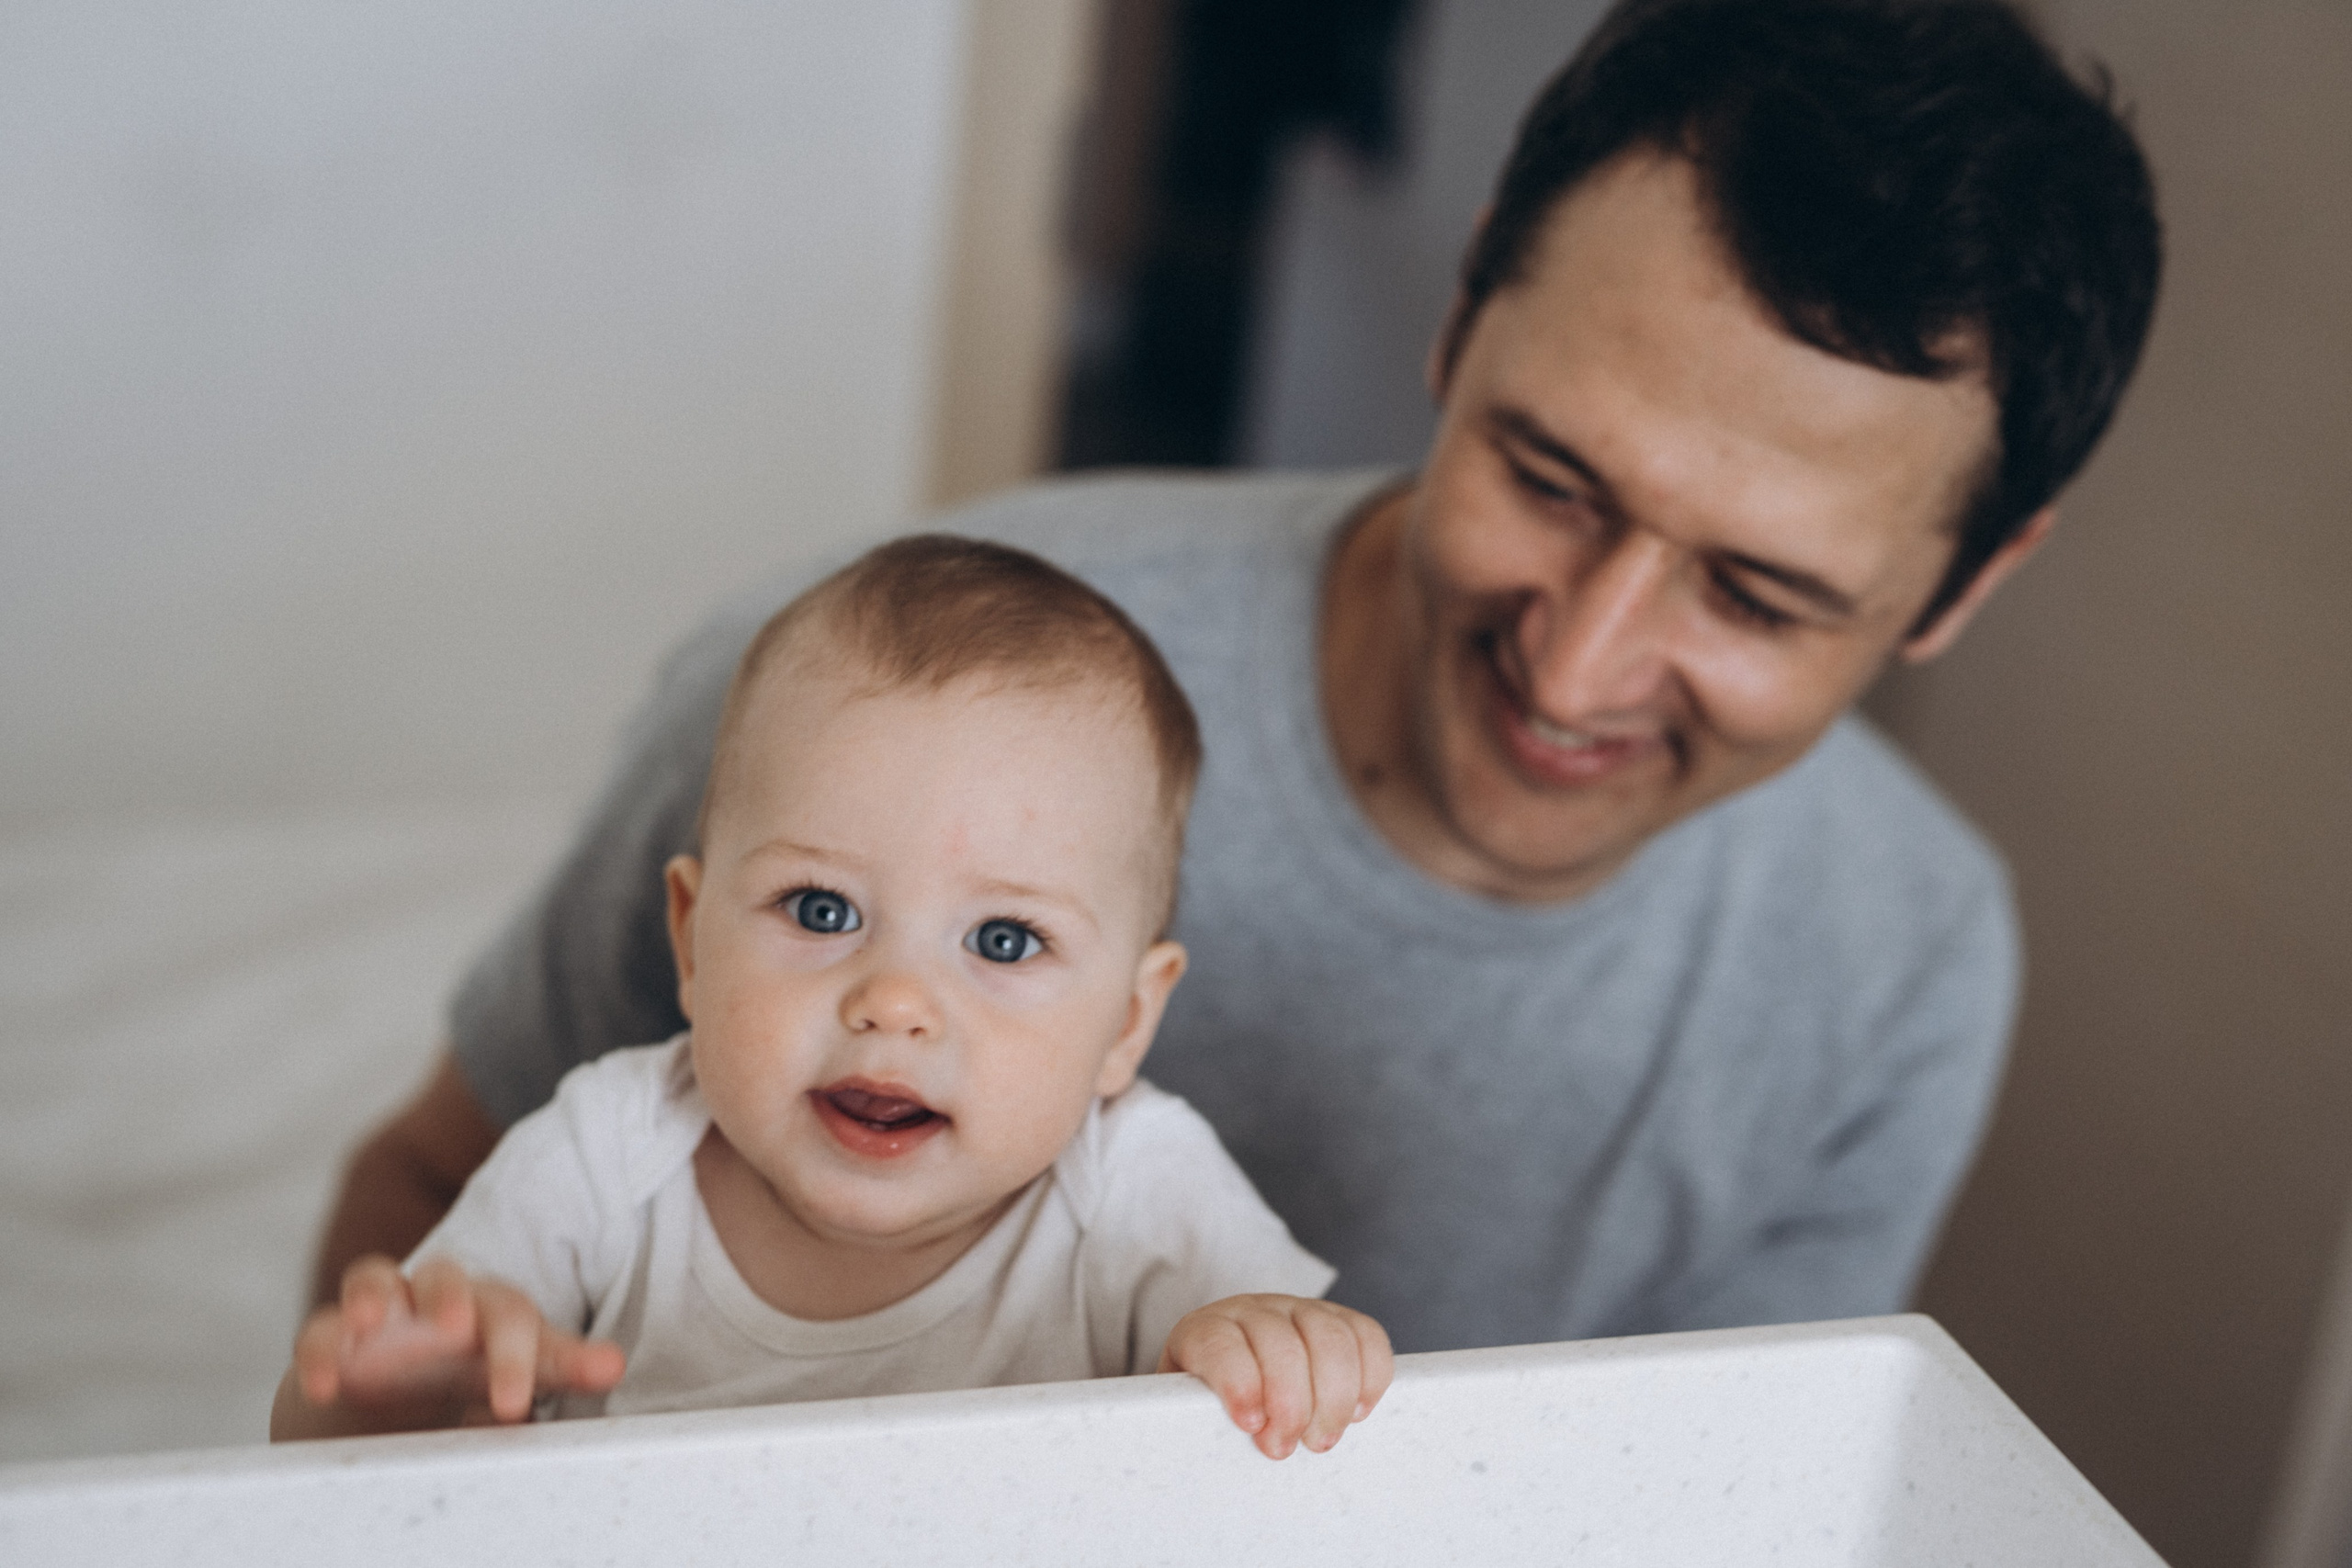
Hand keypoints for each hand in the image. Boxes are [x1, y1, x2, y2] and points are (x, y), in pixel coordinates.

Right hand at [271, 1254, 624, 1439]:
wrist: (398, 1393)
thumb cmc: (473, 1370)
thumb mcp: (520, 1371)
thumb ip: (563, 1365)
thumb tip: (614, 1363)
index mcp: (490, 1309)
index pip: (509, 1314)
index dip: (515, 1354)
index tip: (514, 1406)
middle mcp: (436, 1299)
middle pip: (446, 1277)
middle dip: (449, 1297)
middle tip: (454, 1329)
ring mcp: (382, 1313)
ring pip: (374, 1278)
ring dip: (373, 1295)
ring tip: (371, 1322)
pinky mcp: (332, 1337)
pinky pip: (319, 1330)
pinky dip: (318, 1352)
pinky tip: (324, 1384)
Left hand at [1158, 1294, 1392, 1458]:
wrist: (1229, 1379)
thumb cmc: (1208, 1406)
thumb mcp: (1189, 1412)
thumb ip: (1196, 1420)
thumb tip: (1214, 1440)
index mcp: (1205, 1330)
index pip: (1220, 1343)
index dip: (1238, 1382)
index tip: (1251, 1425)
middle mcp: (1252, 1311)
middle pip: (1282, 1344)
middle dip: (1291, 1405)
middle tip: (1283, 1448)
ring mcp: (1299, 1309)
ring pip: (1329, 1337)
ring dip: (1333, 1398)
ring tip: (1321, 1440)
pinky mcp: (1339, 1318)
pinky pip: (1367, 1335)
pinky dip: (1370, 1376)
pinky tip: (1355, 1412)